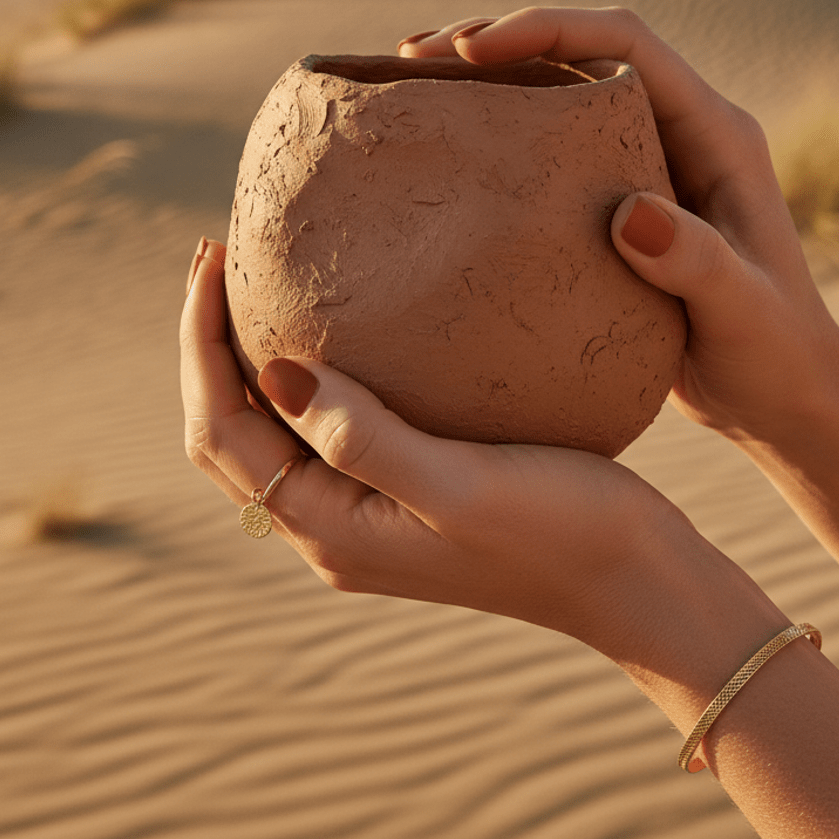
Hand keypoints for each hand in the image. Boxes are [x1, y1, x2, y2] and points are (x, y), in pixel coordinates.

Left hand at [180, 237, 785, 707]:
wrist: (637, 583)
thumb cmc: (565, 532)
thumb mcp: (462, 485)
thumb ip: (364, 437)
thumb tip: (273, 372)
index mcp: (333, 529)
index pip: (222, 430)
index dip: (201, 344)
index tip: (214, 257)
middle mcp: (335, 529)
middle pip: (231, 433)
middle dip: (211, 345)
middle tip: (221, 255)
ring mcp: (368, 517)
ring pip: (272, 433)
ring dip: (250, 359)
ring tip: (258, 281)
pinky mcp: (406, 498)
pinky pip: (324, 432)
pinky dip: (306, 377)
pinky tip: (336, 330)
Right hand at [399, 8, 838, 445]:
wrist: (783, 399)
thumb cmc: (775, 356)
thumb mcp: (742, 312)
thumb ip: (696, 260)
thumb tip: (627, 213)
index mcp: (716, 133)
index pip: (625, 44)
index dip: (549, 29)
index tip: (474, 48)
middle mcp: (679, 132)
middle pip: (581, 53)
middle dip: (499, 41)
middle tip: (415, 57)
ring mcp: (647, 165)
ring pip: (559, 94)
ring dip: (489, 80)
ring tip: (412, 83)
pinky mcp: (618, 206)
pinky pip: (550, 151)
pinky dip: (499, 138)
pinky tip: (449, 152)